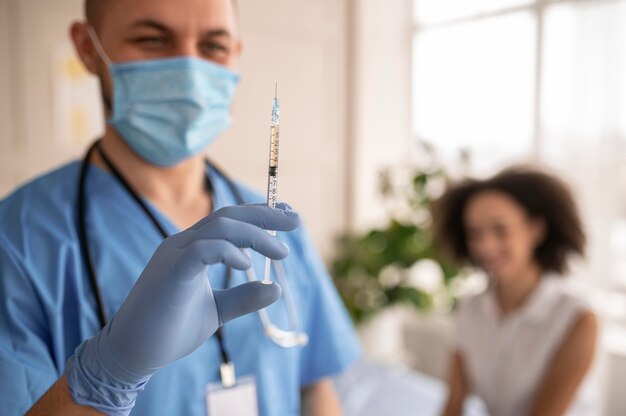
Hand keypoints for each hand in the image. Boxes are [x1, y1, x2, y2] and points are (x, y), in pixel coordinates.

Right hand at [65, 203, 299, 414]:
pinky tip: (247, 264)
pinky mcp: (171, 271)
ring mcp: (175, 254)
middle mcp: (183, 243)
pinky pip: (203, 249)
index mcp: (193, 249)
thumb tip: (276, 288)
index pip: (230, 220)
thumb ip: (243, 298)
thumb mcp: (217, 311)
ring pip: (220, 227)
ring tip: (281, 252)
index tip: (288, 218)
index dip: (260, 215)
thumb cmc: (170, 330)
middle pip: (229, 216)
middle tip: (295, 220)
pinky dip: (228, 251)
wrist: (133, 353)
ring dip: (255, 235)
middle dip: (265, 216)